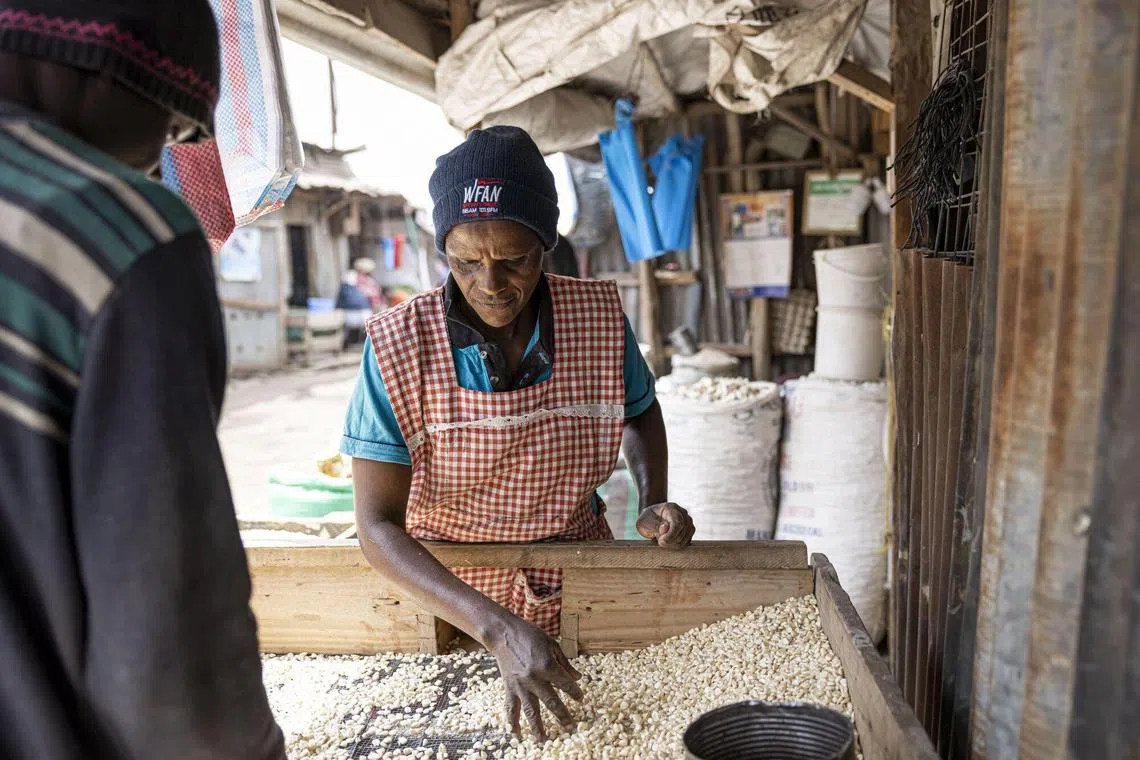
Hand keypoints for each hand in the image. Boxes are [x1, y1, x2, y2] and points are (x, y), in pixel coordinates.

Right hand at [487, 615, 582, 741]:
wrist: (504, 634)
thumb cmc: (530, 636)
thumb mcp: (552, 645)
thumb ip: (565, 663)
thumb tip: (578, 677)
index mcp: (548, 666)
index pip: (566, 684)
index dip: (575, 693)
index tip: (581, 699)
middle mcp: (535, 678)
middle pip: (552, 702)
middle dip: (563, 716)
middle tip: (571, 728)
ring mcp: (521, 685)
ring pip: (531, 711)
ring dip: (538, 727)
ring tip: (544, 741)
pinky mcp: (509, 687)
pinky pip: (511, 707)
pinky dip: (513, 721)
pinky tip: (516, 733)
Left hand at [636, 503, 694, 548]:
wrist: (651, 519)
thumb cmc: (647, 519)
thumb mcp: (645, 520)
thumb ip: (655, 524)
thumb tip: (665, 527)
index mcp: (671, 508)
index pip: (677, 522)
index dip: (671, 535)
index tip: (661, 541)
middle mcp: (682, 513)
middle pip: (682, 531)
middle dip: (670, 540)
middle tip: (659, 540)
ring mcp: (688, 521)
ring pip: (685, 538)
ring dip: (673, 543)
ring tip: (663, 539)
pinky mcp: (689, 530)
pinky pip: (687, 542)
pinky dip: (677, 545)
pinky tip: (669, 541)